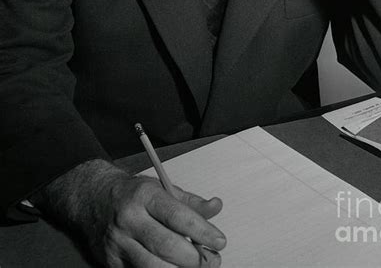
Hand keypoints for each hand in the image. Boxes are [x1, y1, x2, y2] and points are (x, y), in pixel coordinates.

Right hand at [32, 160, 225, 266]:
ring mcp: (119, 243)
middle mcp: (130, 219)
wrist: (93, 199)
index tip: (219, 241)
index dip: (203, 231)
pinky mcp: (112, 262)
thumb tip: (216, 207)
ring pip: (153, 267)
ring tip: (197, 267)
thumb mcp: (161, 188)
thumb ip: (190, 202)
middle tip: (212, 260)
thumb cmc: (132, 194)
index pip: (178, 216)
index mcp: (145, 195)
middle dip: (195, 258)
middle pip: (167, 246)